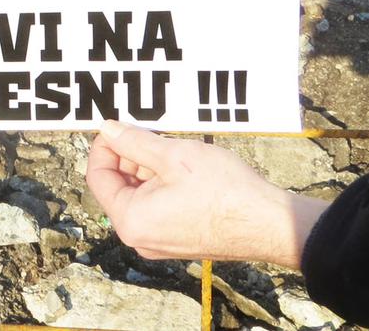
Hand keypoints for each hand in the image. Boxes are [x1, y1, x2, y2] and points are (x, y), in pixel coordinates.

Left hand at [87, 121, 328, 266]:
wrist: (271, 224)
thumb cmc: (225, 192)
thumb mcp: (173, 156)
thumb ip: (133, 142)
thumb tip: (108, 130)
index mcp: (131, 220)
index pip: (98, 176)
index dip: (104, 146)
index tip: (117, 126)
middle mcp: (140, 237)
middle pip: (119, 186)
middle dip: (130, 156)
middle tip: (150, 132)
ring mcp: (160, 241)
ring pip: (140, 194)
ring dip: (149, 168)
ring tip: (172, 148)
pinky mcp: (178, 239)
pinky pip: (158, 206)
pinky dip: (163, 183)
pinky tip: (183, 166)